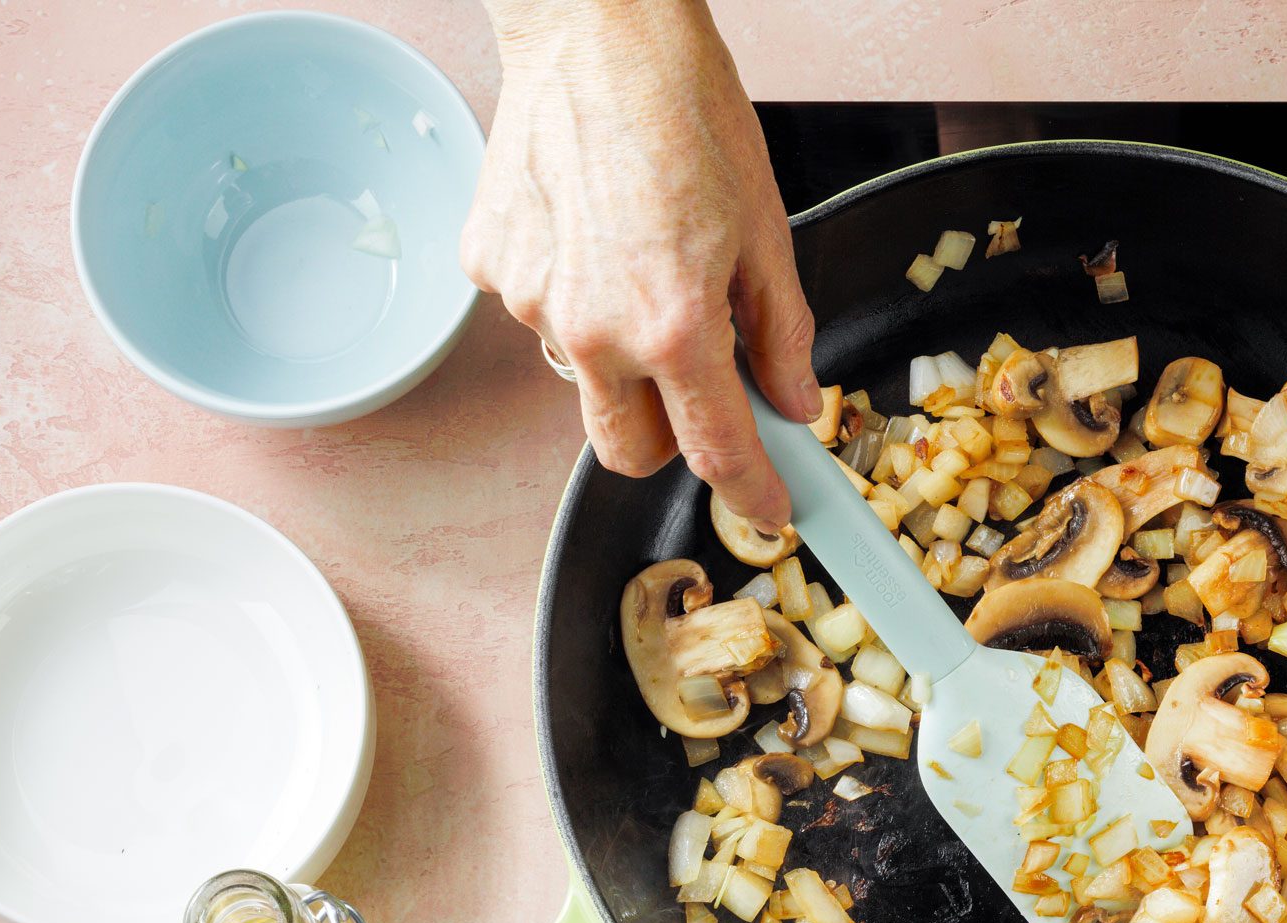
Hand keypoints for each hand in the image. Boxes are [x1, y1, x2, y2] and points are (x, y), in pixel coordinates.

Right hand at [463, 0, 816, 526]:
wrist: (596, 29)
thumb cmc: (686, 110)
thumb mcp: (766, 229)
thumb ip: (781, 333)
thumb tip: (796, 400)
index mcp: (673, 325)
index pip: (716, 452)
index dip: (752, 495)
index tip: (770, 510)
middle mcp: (592, 329)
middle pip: (628, 451)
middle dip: (669, 441)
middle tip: (702, 388)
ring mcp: (531, 301)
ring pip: (582, 379)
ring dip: (618, 356)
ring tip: (642, 265)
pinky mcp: (490, 267)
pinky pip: (541, 318)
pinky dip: (574, 298)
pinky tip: (595, 234)